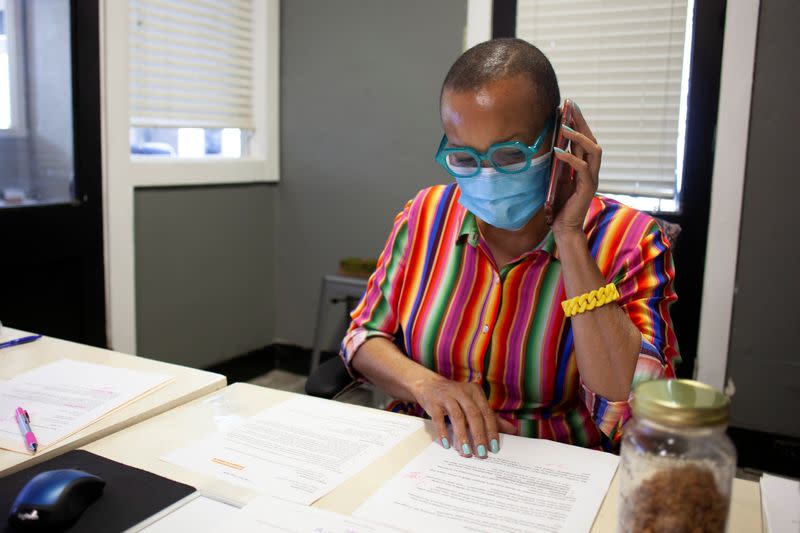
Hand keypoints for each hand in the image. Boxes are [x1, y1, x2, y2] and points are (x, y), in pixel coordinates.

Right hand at [411, 374, 515, 457]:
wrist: (429, 384)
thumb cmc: (455, 398)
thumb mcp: (474, 404)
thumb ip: (492, 417)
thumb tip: (513, 430)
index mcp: (475, 392)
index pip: (487, 413)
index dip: (491, 431)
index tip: (494, 448)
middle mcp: (463, 392)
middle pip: (474, 415)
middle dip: (479, 435)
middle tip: (482, 453)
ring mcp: (447, 396)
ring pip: (457, 417)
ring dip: (462, 436)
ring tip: (466, 452)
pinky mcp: (434, 402)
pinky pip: (439, 418)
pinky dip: (443, 432)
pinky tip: (447, 444)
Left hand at [551, 104, 601, 235]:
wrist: (564, 227)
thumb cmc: (560, 204)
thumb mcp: (556, 178)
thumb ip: (558, 163)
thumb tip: (550, 145)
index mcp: (585, 166)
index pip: (585, 139)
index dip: (578, 123)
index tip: (568, 107)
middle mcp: (592, 170)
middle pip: (592, 139)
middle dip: (581, 122)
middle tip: (570, 108)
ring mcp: (592, 178)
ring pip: (593, 150)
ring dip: (578, 137)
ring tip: (563, 127)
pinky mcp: (587, 188)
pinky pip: (583, 168)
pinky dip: (570, 158)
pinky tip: (558, 151)